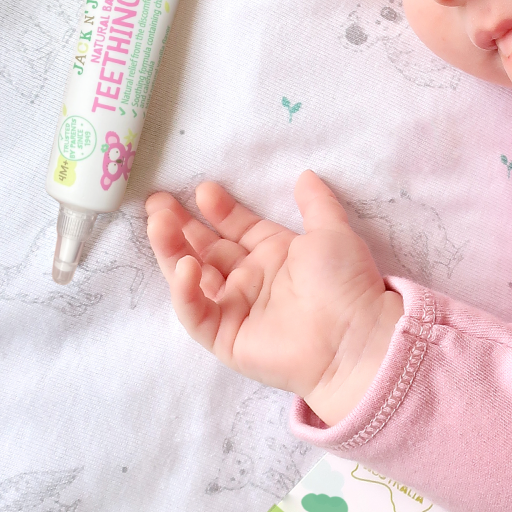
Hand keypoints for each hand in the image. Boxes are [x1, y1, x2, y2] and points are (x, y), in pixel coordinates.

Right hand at [146, 170, 401, 424]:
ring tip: (158, 223)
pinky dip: (187, 292)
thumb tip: (305, 174)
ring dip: (173, 251)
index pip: (236, 228)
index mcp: (275, 254)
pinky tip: (186, 267)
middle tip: (157, 203)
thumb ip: (316, 203)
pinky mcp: (226, 337)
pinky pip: (197, 313)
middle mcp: (252, 279)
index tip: (203, 189)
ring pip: (193, 278)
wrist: (355, 336)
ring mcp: (237, 308)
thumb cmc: (345, 281)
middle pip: (206, 249)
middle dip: (180, 227)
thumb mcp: (332, 232)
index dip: (219, 209)